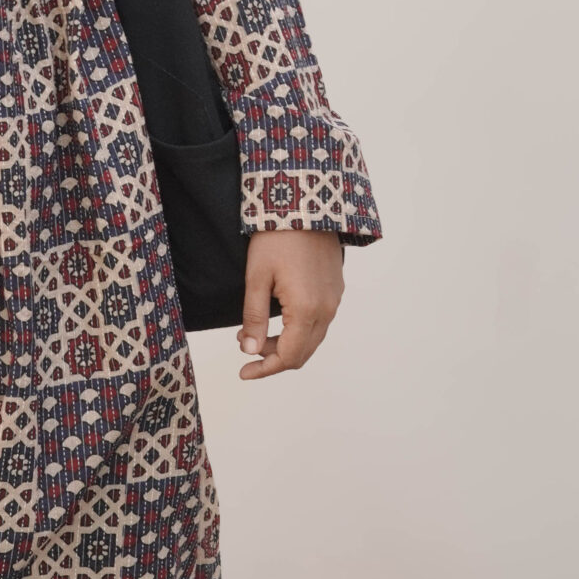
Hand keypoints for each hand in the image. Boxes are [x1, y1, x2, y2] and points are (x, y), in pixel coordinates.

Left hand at [238, 229, 343, 379]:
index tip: (243, 372)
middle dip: (273, 358)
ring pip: (312, 339)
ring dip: (285, 343)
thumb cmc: (276, 239)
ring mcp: (334, 300)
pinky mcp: (336, 290)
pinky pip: (319, 322)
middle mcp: (327, 310)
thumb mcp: (257, 279)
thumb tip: (249, 351)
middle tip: (245, 350)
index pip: (288, 356)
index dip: (265, 369)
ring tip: (255, 333)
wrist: (306, 205)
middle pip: (303, 353)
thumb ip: (254, 318)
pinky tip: (278, 319)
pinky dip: (299, 330)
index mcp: (307, 310)